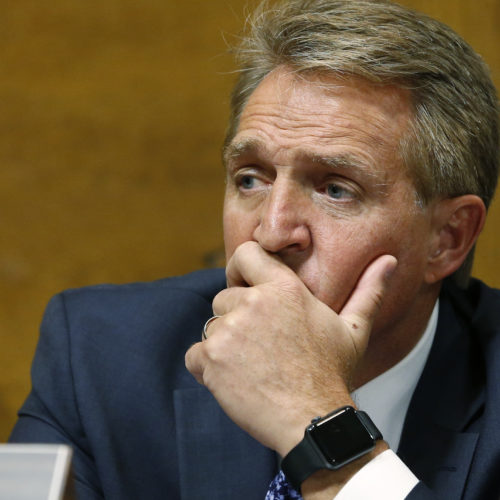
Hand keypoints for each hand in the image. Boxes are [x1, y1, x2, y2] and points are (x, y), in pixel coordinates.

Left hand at [185, 241, 396, 455]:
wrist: (313, 421)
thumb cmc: (331, 373)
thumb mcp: (353, 329)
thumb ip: (369, 290)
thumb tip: (390, 260)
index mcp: (283, 289)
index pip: (245, 253)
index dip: (240, 269)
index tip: (244, 285)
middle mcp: (253, 303)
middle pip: (224, 298)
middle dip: (236, 317)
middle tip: (262, 345)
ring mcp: (229, 331)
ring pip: (211, 327)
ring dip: (225, 344)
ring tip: (253, 365)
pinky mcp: (211, 359)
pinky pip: (195, 354)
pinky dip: (207, 368)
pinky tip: (235, 380)